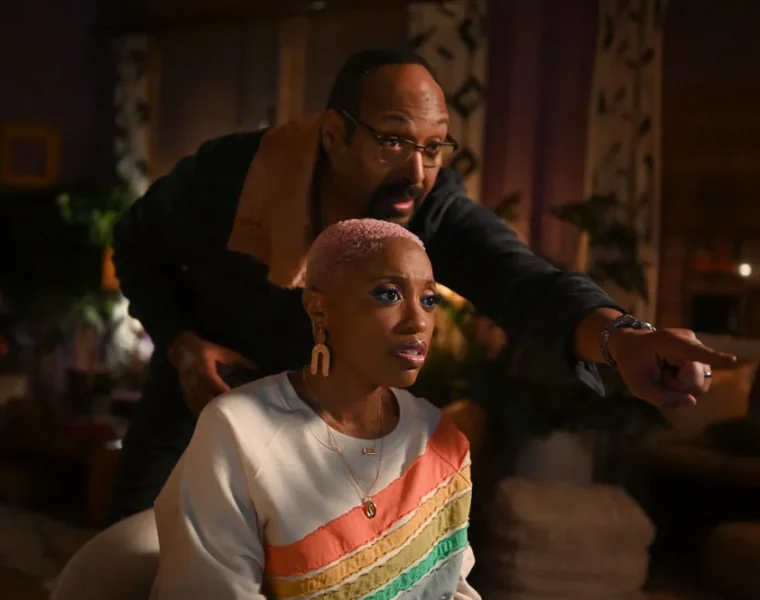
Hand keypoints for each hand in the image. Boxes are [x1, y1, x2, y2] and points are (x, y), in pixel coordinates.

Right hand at [168, 331, 256, 414]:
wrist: (182, 349)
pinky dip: (201, 413)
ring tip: (221, 422)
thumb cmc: (205, 350)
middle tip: (230, 416)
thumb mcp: (222, 352)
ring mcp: (188, 388)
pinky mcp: (185, 392)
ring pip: (198, 404)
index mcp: (205, 369)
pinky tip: (210, 420)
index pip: (215, 383)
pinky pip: (192, 406)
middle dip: (216, 407)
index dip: (223, 392)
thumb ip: (239, 360)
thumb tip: (255, 367)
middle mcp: (195, 380)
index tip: (234, 400)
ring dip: (208, 413)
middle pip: (205, 397)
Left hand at [608, 327, 736, 407]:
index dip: (714, 358)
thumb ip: (660, 397)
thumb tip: (692, 402)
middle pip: (696, 382)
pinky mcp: (701, 355)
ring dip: (680, 386)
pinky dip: (684, 383)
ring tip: (664, 373)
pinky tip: (671, 373)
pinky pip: (699, 381)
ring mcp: (698, 347)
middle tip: (660, 376)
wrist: (632, 345)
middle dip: (678, 388)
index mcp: (669, 342)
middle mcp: (689, 341)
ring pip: (699, 384)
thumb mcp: (637, 385)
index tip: (732, 361)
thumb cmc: (632, 363)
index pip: (694, 353)